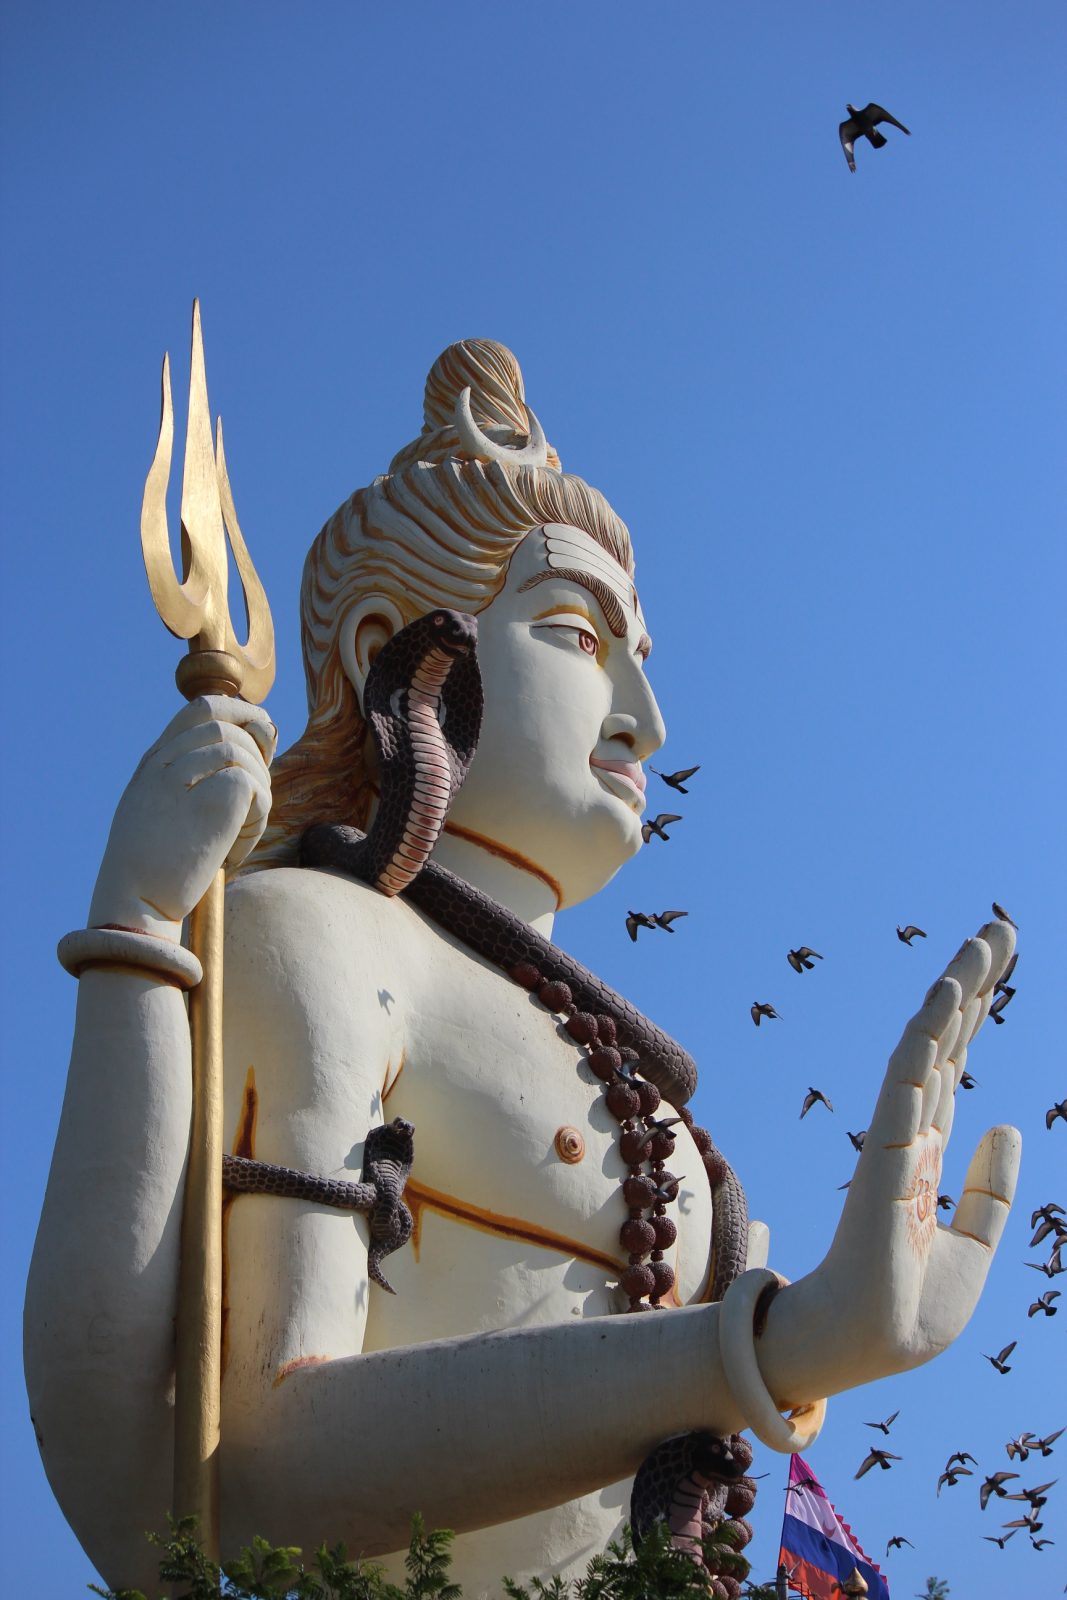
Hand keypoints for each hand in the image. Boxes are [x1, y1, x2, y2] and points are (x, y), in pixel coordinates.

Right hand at [88, 696, 275, 935]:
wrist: (136, 904)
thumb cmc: (153, 869)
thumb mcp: (165, 811)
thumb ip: (195, 777)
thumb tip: (255, 751)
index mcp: (154, 762)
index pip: (201, 708)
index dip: (239, 712)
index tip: (261, 738)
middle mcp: (165, 761)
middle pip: (227, 723)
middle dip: (257, 751)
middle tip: (254, 797)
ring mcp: (184, 775)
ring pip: (245, 753)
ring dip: (256, 793)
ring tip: (235, 835)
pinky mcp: (211, 799)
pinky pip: (254, 786)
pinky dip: (257, 818)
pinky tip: (234, 847)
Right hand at [819, 919, 1019, 1376]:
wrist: (871, 1348)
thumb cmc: (910, 1309)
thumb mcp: (974, 1247)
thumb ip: (990, 1190)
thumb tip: (1006, 1125)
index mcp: (928, 1151)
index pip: (955, 1063)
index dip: (977, 1015)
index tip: (1001, 967)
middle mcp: (912, 1130)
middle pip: (947, 1039)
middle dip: (976, 983)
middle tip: (1002, 928)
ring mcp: (899, 1134)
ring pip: (929, 1042)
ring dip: (959, 988)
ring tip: (991, 938)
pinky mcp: (889, 1148)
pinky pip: (908, 1074)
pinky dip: (929, 1029)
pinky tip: (953, 990)